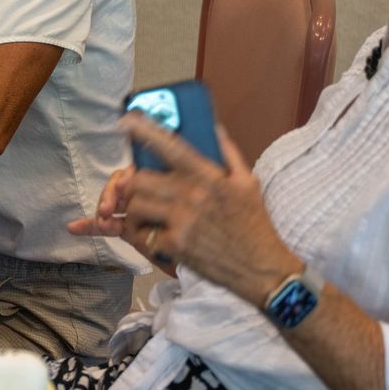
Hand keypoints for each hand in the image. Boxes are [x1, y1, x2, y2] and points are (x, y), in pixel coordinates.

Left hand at [83, 117, 296, 301]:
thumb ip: (229, 153)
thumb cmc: (255, 224)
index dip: (144, 131)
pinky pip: (145, 235)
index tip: (125, 121)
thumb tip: (215, 127)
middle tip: (139, 193)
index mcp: (208, 175)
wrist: (263, 268)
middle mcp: (192, 194)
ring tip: (147, 217)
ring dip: (135, 212)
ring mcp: (183, 219)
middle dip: (132, 187)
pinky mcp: (177, 244)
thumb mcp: (248, 183)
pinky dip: (147, 238)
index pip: (171, 146)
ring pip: (136, 206)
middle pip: (139, 180)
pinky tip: (159, 239)